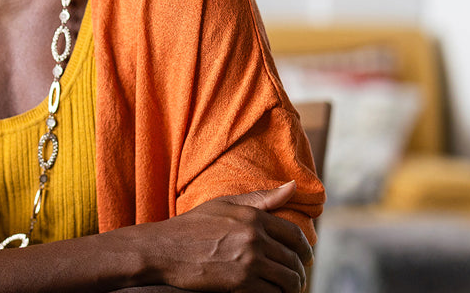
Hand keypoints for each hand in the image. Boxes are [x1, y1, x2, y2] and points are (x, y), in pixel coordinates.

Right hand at [137, 181, 311, 291]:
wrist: (163, 249)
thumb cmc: (192, 226)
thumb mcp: (225, 204)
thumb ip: (261, 198)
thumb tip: (294, 186)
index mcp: (253, 217)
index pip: (294, 236)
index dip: (305, 249)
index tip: (305, 258)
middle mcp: (255, 238)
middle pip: (293, 260)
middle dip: (299, 272)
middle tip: (298, 278)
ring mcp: (248, 261)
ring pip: (287, 279)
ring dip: (292, 286)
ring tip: (288, 289)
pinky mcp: (240, 283)